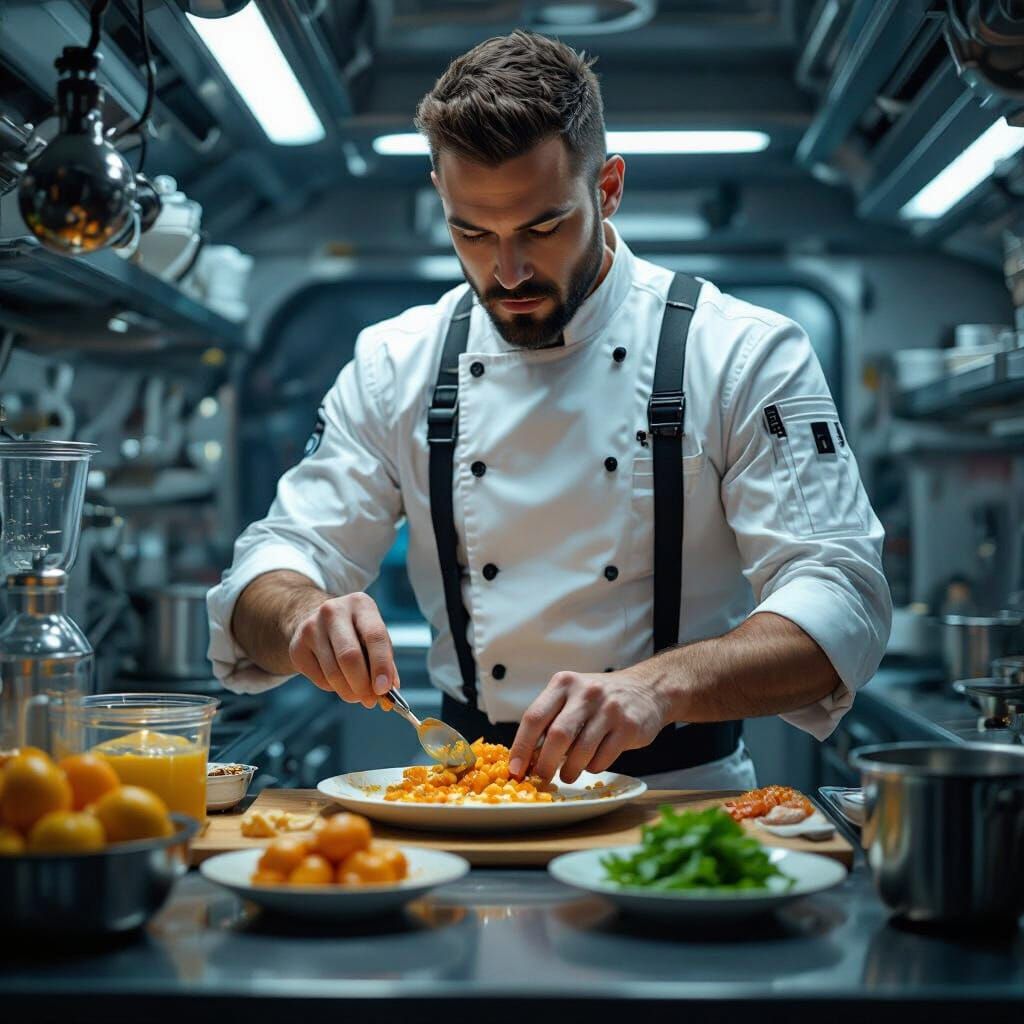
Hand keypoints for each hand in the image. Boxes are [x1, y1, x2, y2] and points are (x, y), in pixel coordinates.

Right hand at [287, 592, 397, 708]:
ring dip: (349, 691)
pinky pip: (319, 678)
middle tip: (370, 701)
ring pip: (333, 672)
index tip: (384, 690)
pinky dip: (333, 688)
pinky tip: (338, 681)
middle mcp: (333, 611)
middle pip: (350, 656)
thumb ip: (385, 662)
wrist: (315, 619)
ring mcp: (311, 627)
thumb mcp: (373, 636)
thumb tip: (389, 692)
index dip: (381, 665)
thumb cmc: (354, 631)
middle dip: (362, 685)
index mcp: (360, 604)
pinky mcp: (297, 646)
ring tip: (357, 695)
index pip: (375, 636)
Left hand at [507, 668, 672, 782]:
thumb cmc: (598, 699)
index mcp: (563, 684)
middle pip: (557, 736)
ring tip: (568, 774)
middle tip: (541, 778)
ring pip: (581, 751)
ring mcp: (609, 709)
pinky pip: (603, 758)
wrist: (646, 689)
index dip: (521, 747)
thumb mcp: (571, 696)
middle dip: (545, 764)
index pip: (534, 717)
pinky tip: (592, 762)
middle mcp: (585, 693)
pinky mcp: (628, 726)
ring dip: (570, 770)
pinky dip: (592, 768)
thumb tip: (525, 758)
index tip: (515, 770)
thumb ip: (550, 719)